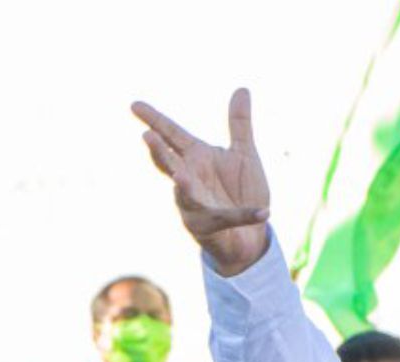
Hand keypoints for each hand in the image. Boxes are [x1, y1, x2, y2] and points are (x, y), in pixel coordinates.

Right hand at [133, 89, 272, 275]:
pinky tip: (264, 212)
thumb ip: (240, 124)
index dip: (154, 120)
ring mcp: (194, 204)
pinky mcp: (209, 227)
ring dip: (183, 185)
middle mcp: (189, 178)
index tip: (134, 105)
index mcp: (196, 157)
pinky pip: (227, 218)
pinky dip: (245, 215)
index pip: (171, 135)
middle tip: (148, 137)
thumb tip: (242, 89)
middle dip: (159, 152)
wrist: (251, 233)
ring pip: (184, 194)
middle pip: (169, 163)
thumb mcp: (244, 154)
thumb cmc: (242, 192)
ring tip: (180, 176)